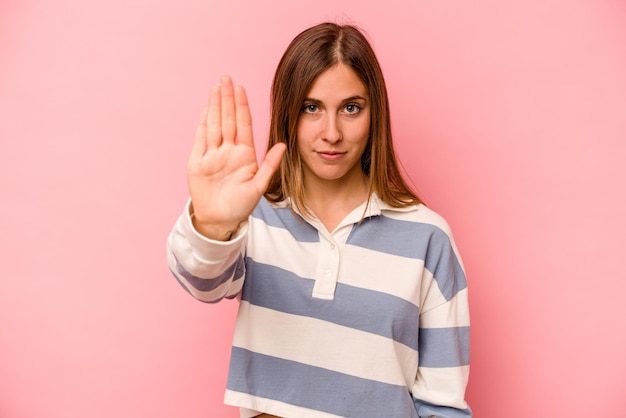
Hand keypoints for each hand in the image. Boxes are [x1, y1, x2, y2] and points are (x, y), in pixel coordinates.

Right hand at [187, 76, 285, 239]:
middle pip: (228, 119)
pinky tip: (206, 108)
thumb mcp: (259, 187)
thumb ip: (269, 165)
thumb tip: (283, 145)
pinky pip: (201, 138)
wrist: (219, 221)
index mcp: (244, 154)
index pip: (243, 124)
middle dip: (227, 99)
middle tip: (227, 78)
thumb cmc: (240, 206)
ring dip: (215, 106)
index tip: (241, 88)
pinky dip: (203, 122)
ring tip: (216, 87)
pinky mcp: (198, 162)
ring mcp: (212, 155)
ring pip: (214, 125)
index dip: (242, 106)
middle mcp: (228, 151)